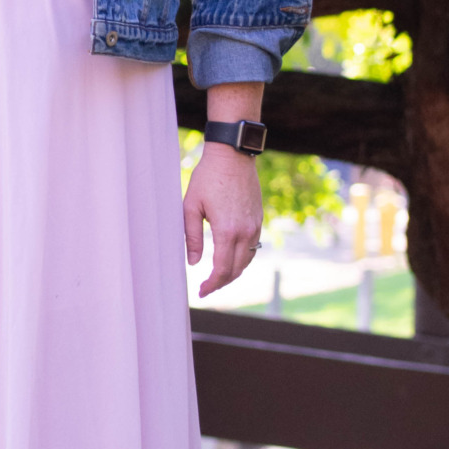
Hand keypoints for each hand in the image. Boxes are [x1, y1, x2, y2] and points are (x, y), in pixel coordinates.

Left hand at [183, 146, 263, 297]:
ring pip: (247, 260)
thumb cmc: (207, 178)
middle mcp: (245, 231)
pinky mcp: (258, 219)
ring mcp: (255, 225)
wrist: (232, 156)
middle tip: (206, 288)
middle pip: (236, 269)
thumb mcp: (191, 206)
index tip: (201, 291)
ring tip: (217, 277)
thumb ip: (191, 236)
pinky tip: (230, 258)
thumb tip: (193, 263)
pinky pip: (253, 247)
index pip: (222, 269)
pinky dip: (243, 259)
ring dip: (233, 272)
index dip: (212, 284)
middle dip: (222, 282)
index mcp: (227, 231)